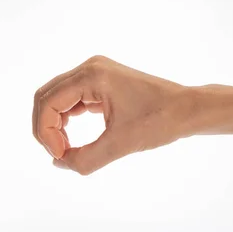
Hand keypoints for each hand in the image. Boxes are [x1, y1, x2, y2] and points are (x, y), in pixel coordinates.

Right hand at [32, 56, 193, 174]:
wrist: (187, 109)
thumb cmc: (160, 121)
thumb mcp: (120, 145)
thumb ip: (85, 159)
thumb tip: (59, 163)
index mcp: (92, 75)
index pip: (48, 102)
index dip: (46, 133)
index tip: (62, 156)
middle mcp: (90, 67)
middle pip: (46, 96)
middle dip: (45, 128)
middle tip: (60, 154)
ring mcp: (95, 72)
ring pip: (56, 98)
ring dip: (54, 124)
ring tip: (67, 149)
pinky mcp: (101, 82)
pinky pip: (71, 99)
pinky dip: (66, 120)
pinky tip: (72, 139)